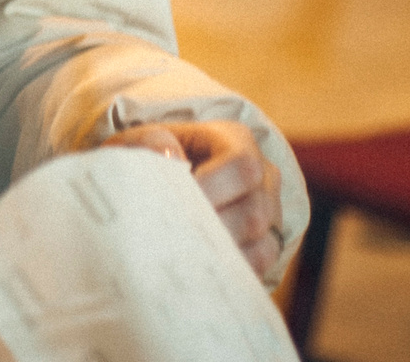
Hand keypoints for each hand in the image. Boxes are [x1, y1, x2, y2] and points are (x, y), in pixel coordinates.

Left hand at [101, 120, 286, 280]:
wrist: (154, 185)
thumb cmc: (148, 160)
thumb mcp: (139, 142)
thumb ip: (150, 142)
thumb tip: (172, 159)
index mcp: (236, 140)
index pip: (243, 164)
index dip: (214, 187)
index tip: (177, 202)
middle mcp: (263, 174)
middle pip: (256, 211)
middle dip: (212, 229)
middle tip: (175, 236)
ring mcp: (270, 212)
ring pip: (262, 245)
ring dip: (219, 253)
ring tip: (182, 251)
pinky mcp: (266, 244)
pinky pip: (260, 267)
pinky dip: (229, 270)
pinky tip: (198, 265)